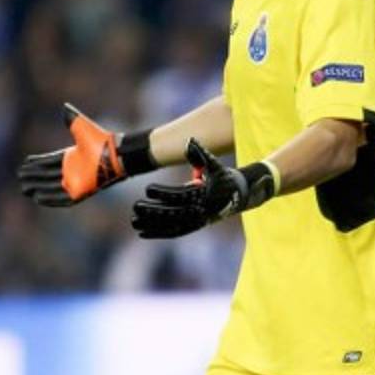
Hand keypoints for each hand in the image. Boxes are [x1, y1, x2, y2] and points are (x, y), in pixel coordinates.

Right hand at [19, 103, 126, 206]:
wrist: (115, 154)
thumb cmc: (100, 141)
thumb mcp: (81, 127)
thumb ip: (71, 119)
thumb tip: (65, 107)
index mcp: (72, 157)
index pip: (50, 161)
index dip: (37, 162)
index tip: (25, 163)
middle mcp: (74, 171)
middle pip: (48, 176)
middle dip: (33, 177)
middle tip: (20, 177)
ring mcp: (78, 182)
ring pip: (53, 188)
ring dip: (38, 189)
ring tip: (25, 189)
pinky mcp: (81, 192)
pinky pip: (63, 199)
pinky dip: (50, 199)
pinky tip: (37, 198)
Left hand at [131, 138, 273, 238]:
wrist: (242, 195)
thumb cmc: (225, 177)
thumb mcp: (216, 165)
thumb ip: (201, 154)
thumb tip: (189, 141)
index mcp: (205, 195)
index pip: (180, 196)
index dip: (163, 193)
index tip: (147, 189)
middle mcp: (202, 210)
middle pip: (173, 213)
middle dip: (153, 211)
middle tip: (135, 206)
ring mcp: (199, 220)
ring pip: (172, 226)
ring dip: (152, 225)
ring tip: (133, 222)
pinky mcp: (196, 226)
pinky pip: (176, 232)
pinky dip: (159, 233)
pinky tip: (142, 233)